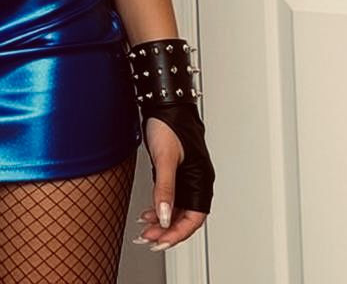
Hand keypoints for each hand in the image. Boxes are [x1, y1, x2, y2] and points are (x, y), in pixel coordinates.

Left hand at [131, 111, 211, 252]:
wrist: (164, 104)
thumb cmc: (169, 124)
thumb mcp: (165, 157)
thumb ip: (165, 187)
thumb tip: (165, 215)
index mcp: (201, 179)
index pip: (194, 217)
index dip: (178, 233)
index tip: (161, 241)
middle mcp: (196, 181)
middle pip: (185, 217)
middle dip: (167, 231)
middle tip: (149, 239)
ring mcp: (184, 177)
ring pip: (176, 210)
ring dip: (162, 223)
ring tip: (145, 231)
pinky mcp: (173, 172)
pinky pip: (170, 199)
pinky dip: (159, 209)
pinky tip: (148, 214)